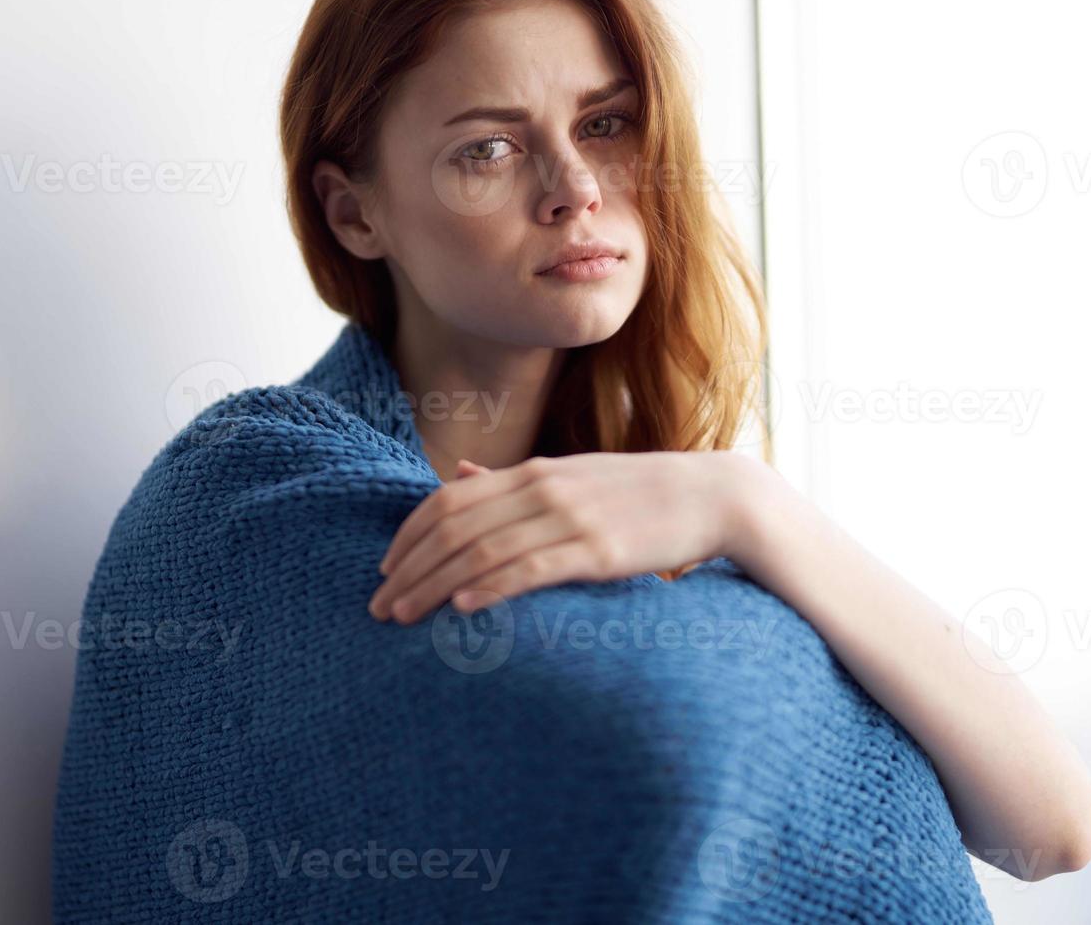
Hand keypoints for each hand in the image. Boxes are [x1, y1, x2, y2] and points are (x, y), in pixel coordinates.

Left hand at [367, 450, 753, 624]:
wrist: (711, 496)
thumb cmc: (637, 493)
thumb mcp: (570, 476)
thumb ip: (511, 480)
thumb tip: (460, 472)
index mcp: (531, 472)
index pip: (447, 500)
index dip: (408, 535)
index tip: (383, 569)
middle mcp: (541, 489)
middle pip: (453, 528)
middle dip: (409, 569)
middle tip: (379, 608)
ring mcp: (569, 518)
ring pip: (482, 551)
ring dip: (434, 586)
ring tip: (404, 617)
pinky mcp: (598, 551)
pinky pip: (532, 567)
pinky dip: (491, 586)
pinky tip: (463, 608)